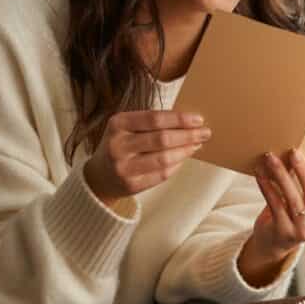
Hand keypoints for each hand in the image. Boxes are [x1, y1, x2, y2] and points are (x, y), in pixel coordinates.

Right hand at [83, 110, 210, 203]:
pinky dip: (177, 165)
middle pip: (162, 139)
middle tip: (206, 133)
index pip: (155, 119)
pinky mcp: (131, 185)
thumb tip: (190, 122)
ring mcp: (123, 167)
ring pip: (164, 158)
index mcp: (118, 124)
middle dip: (188, 135)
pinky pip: (162, 174)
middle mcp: (118, 145)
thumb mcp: (127, 127)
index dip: (179, 119)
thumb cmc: (121, 145)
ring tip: (197, 144)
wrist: (99, 176)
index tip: (199, 119)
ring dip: (185, 151)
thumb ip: (152, 123)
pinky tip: (183, 158)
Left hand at [238, 150, 304, 285]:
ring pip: (293, 199)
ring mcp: (302, 231)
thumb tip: (299, 152)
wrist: (274, 241)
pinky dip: (267, 187)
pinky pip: (275, 205)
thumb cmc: (292, 212)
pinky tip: (260, 173)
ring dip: (281, 175)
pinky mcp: (283, 232)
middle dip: (303, 171)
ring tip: (271, 158)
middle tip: (294, 152)